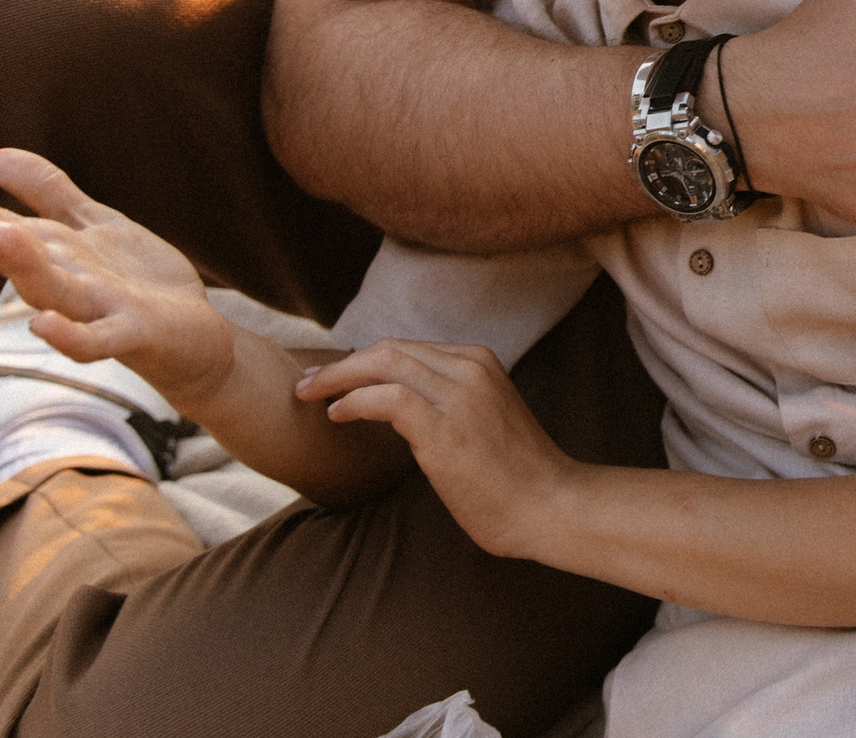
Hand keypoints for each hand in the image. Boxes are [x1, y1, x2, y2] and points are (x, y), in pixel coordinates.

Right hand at [0, 150, 236, 405]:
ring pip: (46, 286)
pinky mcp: (130, 332)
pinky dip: (70, 336)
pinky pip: (95, 339)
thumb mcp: (91, 225)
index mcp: (44, 249)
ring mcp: (90, 309)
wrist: (194, 339)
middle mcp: (55, 279)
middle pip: (1, 247)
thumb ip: (45, 192)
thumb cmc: (132, 282)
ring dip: (19, 263)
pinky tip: (43, 326)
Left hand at [298, 340, 576, 560]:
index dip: (363, 360)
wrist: (550, 505)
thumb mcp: (485, 420)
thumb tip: (404, 411)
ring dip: (337, 378)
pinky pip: (387, 398)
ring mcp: (459, 395)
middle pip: (389, 349)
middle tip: (305, 385)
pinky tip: (337, 415)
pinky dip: (354, 401)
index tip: (333, 378)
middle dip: (341, 364)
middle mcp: (470, 367)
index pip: (408, 348)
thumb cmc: (517, 476)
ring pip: (383, 364)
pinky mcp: (445, 428)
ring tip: (308, 396)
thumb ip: (451, 403)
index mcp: (480, 361)